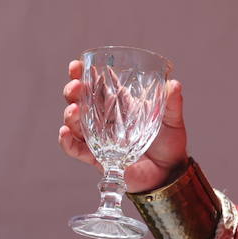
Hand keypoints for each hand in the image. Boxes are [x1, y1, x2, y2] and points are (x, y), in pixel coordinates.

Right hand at [59, 58, 188, 192]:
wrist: (169, 173)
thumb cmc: (169, 143)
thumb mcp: (172, 120)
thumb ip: (172, 103)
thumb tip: (173, 84)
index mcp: (119, 104)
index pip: (96, 84)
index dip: (82, 73)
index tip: (76, 65)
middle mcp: (104, 119)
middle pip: (80, 100)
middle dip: (72, 91)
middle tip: (75, 86)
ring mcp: (99, 138)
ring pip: (75, 123)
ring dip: (69, 115)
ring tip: (74, 110)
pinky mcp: (97, 158)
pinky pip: (76, 149)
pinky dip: (67, 142)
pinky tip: (64, 133)